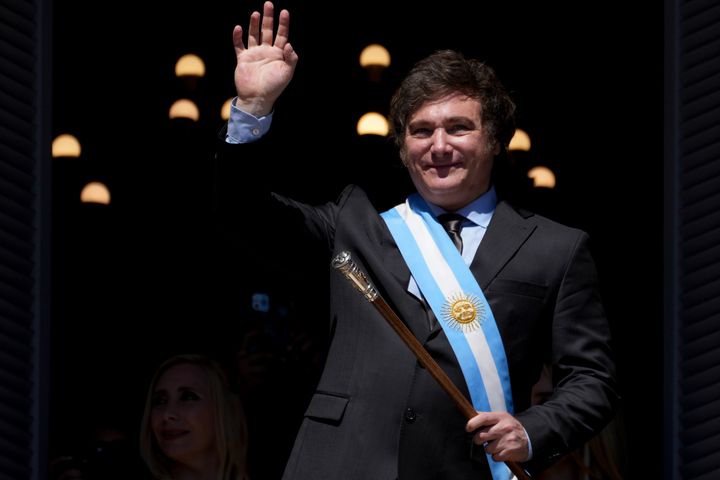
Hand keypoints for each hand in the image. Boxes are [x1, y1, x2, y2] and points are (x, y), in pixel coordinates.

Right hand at [233, 1, 297, 115]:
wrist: (257, 98)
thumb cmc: (274, 87)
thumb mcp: (287, 73)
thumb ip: (291, 58)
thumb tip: (289, 44)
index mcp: (278, 54)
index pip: (282, 35)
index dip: (283, 24)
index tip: (284, 12)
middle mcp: (266, 52)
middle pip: (267, 31)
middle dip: (268, 18)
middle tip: (268, 4)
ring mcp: (254, 54)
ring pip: (254, 35)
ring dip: (254, 24)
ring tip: (255, 13)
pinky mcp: (242, 59)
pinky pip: (239, 45)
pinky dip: (237, 37)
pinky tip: (239, 28)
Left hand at [466, 411, 529, 461]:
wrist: (529, 439)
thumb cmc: (510, 427)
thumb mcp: (501, 417)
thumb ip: (486, 416)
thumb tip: (470, 412)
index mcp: (501, 417)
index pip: (483, 418)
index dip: (473, 423)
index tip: (468, 428)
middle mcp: (504, 428)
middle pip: (481, 436)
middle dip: (478, 440)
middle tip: (481, 440)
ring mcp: (508, 440)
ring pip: (487, 449)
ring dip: (488, 449)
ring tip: (495, 445)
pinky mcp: (510, 452)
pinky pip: (495, 457)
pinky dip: (495, 456)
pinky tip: (501, 451)